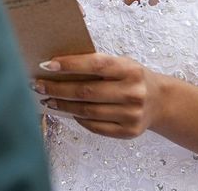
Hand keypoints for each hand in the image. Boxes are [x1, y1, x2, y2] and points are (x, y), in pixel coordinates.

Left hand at [33, 53, 160, 138]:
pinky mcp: (129, 132)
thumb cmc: (132, 78)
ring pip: (88, 111)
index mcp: (130, 69)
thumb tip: (57, 67)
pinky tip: (68, 112)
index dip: (70, 64)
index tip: (47, 65)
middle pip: (87, 92)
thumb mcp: (121, 64)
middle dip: (58, 88)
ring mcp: (132, 114)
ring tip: (48, 100)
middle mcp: (133, 92)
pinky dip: (78, 119)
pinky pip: (95, 126)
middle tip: (37, 85)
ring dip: (63, 105)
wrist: (160, 101)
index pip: (96, 65)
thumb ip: (97, 65)